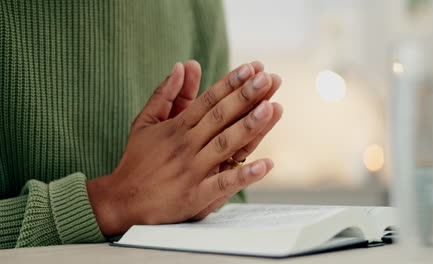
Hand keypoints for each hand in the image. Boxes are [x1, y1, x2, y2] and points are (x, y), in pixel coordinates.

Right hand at [86, 61, 282, 235]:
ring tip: (272, 108)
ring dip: (249, 126)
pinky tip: (266, 165)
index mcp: (177, 128)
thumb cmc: (136, 160)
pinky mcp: (196, 196)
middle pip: (220, 116)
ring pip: (224, 144)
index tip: (252, 68)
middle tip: (268, 78)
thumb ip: (165, 94)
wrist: (121, 201)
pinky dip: (244, 175)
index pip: (209, 100)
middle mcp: (186, 145)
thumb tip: (182, 65)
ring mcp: (192, 170)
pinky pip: (223, 184)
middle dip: (246, 96)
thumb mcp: (146, 122)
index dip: (231, 83)